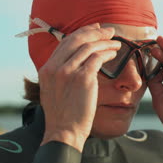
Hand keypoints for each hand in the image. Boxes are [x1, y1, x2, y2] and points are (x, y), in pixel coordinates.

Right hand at [38, 23, 120, 151]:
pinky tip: (114, 53)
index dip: (82, 33)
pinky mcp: (83, 78)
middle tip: (109, 31)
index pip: (65, 42)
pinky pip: (98, 58)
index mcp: (46, 69)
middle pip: (77, 40)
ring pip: (89, 47)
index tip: (94, 30)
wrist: (63, 132)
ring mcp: (68, 72)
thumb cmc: (62, 116)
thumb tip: (72, 63)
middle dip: (95, 32)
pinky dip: (107, 53)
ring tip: (116, 43)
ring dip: (105, 42)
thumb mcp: (52, 91)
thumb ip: (59, 75)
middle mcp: (55, 67)